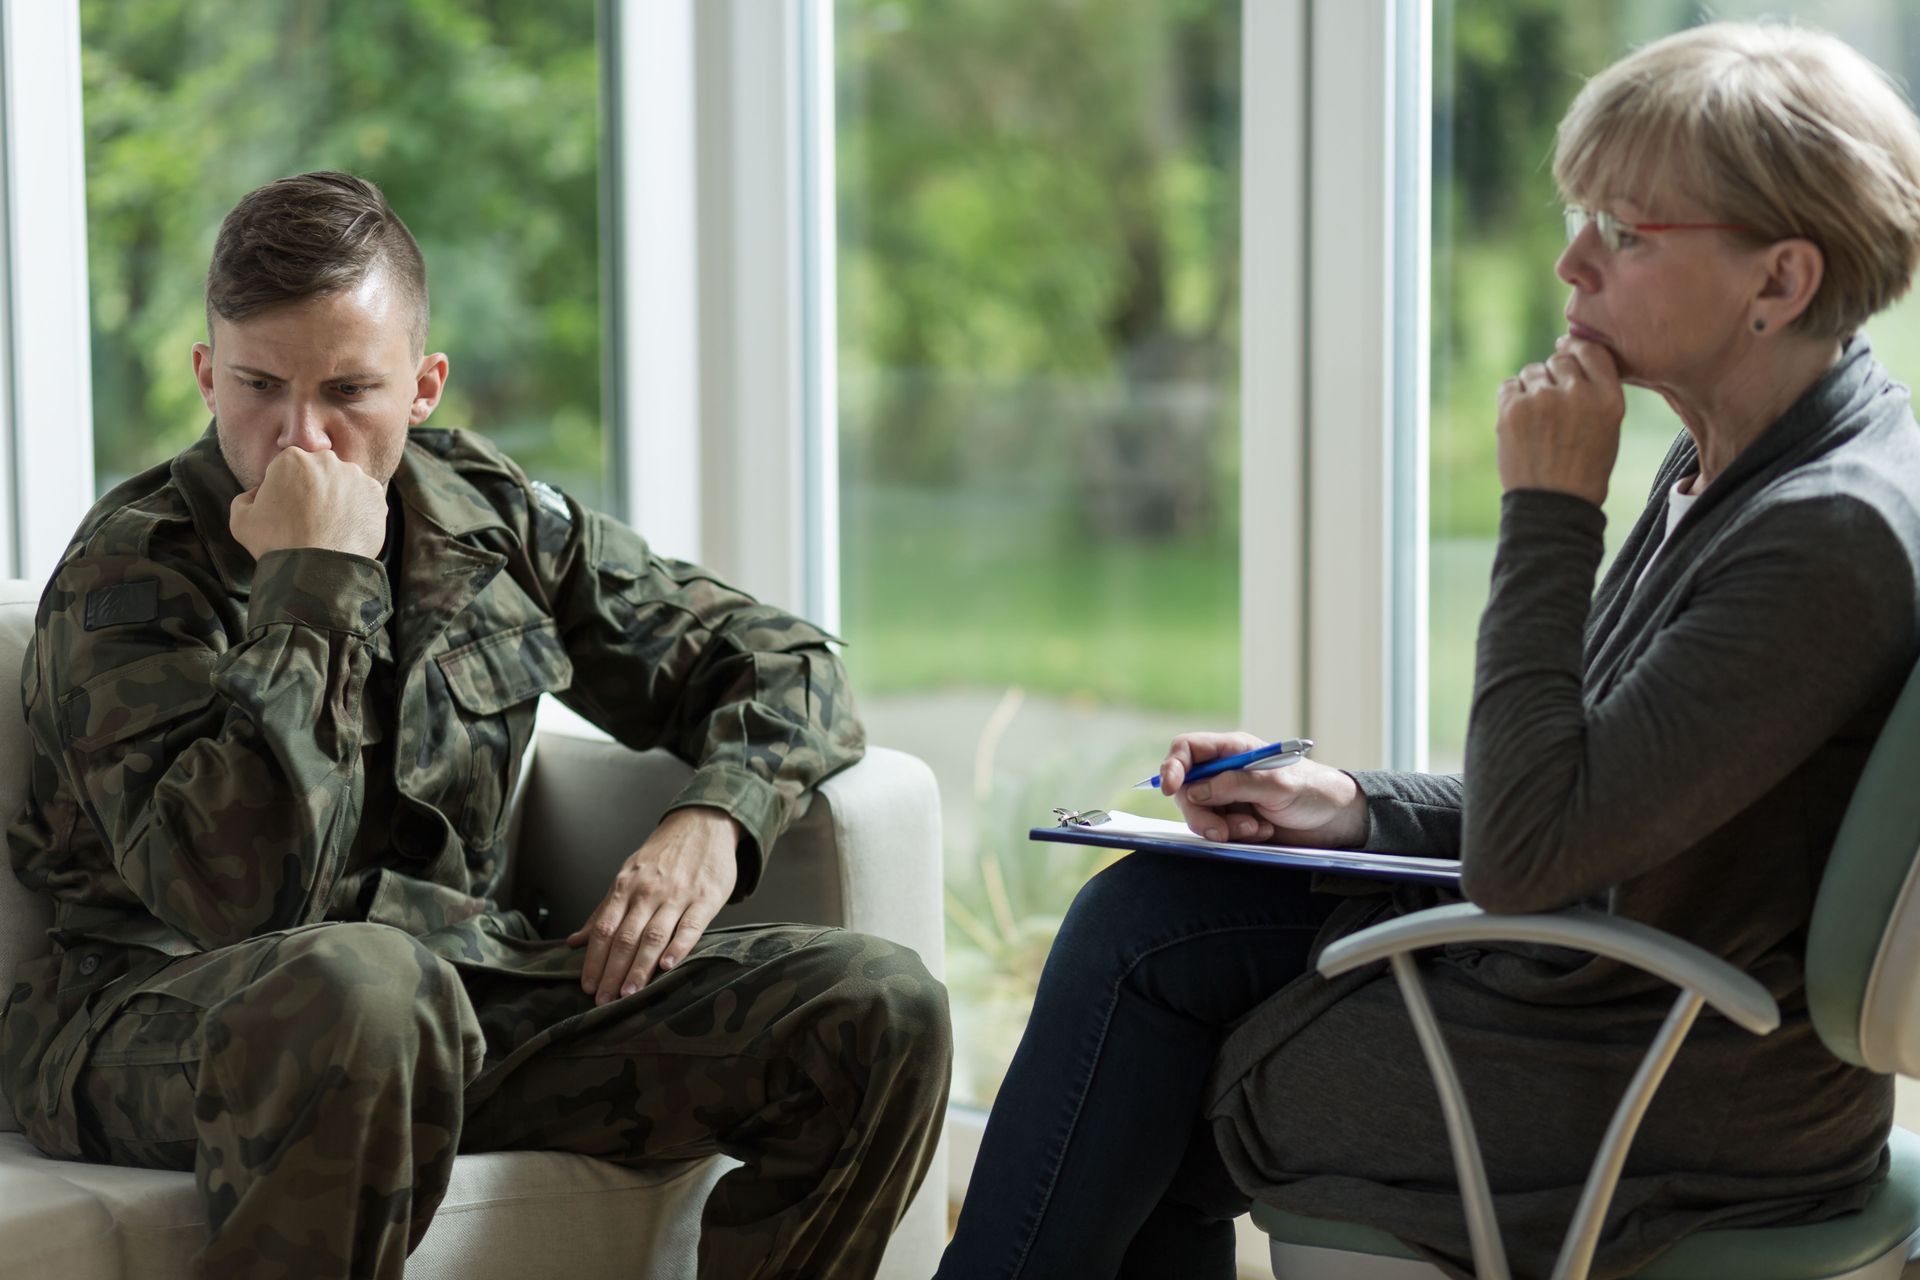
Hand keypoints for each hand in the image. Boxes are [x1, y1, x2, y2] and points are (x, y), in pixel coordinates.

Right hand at [229, 447, 388, 559]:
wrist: (315, 570)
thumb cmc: (275, 544)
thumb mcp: (241, 519)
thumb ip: (246, 497)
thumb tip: (259, 492)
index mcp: (292, 458)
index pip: (289, 467)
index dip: (286, 488)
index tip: (287, 509)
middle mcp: (326, 460)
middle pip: (319, 471)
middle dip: (314, 489)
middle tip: (309, 519)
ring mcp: (355, 476)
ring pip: (344, 484)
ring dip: (338, 499)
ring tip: (329, 527)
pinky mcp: (376, 495)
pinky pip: (365, 499)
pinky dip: (358, 511)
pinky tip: (346, 529)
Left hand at [568, 806, 741, 1003]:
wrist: (702, 824)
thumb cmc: (662, 856)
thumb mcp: (628, 875)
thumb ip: (604, 910)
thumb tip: (574, 941)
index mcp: (625, 887)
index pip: (603, 928)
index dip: (594, 960)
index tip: (587, 987)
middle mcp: (648, 891)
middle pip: (625, 937)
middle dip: (612, 972)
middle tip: (605, 1001)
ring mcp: (677, 894)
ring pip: (654, 936)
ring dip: (639, 968)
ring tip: (629, 994)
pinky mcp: (706, 897)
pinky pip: (690, 926)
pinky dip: (678, 947)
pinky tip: (668, 967)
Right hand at [1159, 732, 1368, 847]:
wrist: (1336, 821)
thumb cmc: (1312, 790)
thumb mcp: (1276, 784)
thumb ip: (1234, 784)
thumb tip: (1193, 790)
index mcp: (1233, 750)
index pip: (1188, 749)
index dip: (1172, 765)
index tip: (1170, 788)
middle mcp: (1225, 772)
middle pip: (1186, 789)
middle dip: (1200, 813)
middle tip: (1220, 832)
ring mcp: (1228, 798)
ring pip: (1199, 815)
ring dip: (1222, 828)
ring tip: (1255, 830)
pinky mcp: (1234, 822)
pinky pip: (1217, 833)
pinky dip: (1235, 837)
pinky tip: (1261, 833)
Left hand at [1495, 336, 1624, 507]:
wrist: (1553, 504)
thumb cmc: (1584, 468)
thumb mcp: (1608, 426)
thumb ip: (1595, 388)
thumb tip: (1565, 348)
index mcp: (1609, 398)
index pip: (1591, 350)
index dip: (1577, 350)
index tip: (1568, 354)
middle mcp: (1578, 393)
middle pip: (1560, 359)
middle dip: (1555, 376)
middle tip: (1553, 407)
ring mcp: (1543, 399)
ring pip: (1532, 371)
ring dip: (1532, 387)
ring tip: (1538, 420)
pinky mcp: (1513, 409)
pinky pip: (1508, 385)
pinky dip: (1512, 398)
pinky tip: (1521, 421)